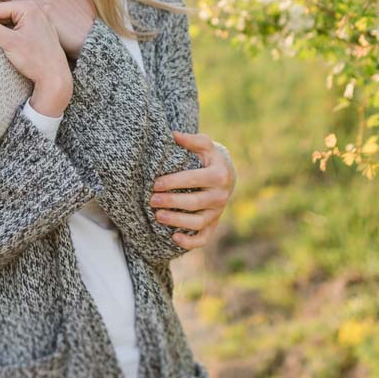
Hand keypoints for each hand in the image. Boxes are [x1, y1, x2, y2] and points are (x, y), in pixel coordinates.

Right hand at [0, 2, 71, 116]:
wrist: (56, 78)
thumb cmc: (35, 60)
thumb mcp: (7, 41)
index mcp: (28, 6)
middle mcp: (36, 9)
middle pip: (2, 15)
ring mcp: (39, 20)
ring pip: (9, 22)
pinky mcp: (40, 30)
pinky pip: (19, 28)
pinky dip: (9, 37)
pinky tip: (8, 49)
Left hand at [11, 0, 95, 59]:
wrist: (89, 39)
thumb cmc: (86, 21)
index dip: (31, 3)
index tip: (36, 16)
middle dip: (24, 8)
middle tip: (30, 23)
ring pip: (17, 4)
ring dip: (19, 15)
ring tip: (28, 27)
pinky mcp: (40, 11)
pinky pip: (18, 12)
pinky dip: (18, 21)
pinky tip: (26, 30)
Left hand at [148, 132, 236, 249]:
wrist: (227, 174)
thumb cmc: (210, 158)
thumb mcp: (205, 145)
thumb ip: (192, 140)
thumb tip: (174, 135)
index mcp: (219, 175)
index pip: (193, 180)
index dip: (173, 182)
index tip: (155, 183)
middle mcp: (221, 196)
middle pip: (194, 203)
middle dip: (171, 202)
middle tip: (152, 200)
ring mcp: (217, 212)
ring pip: (198, 223)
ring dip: (177, 222)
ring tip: (158, 216)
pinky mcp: (214, 224)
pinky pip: (203, 238)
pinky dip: (190, 242)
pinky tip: (174, 237)